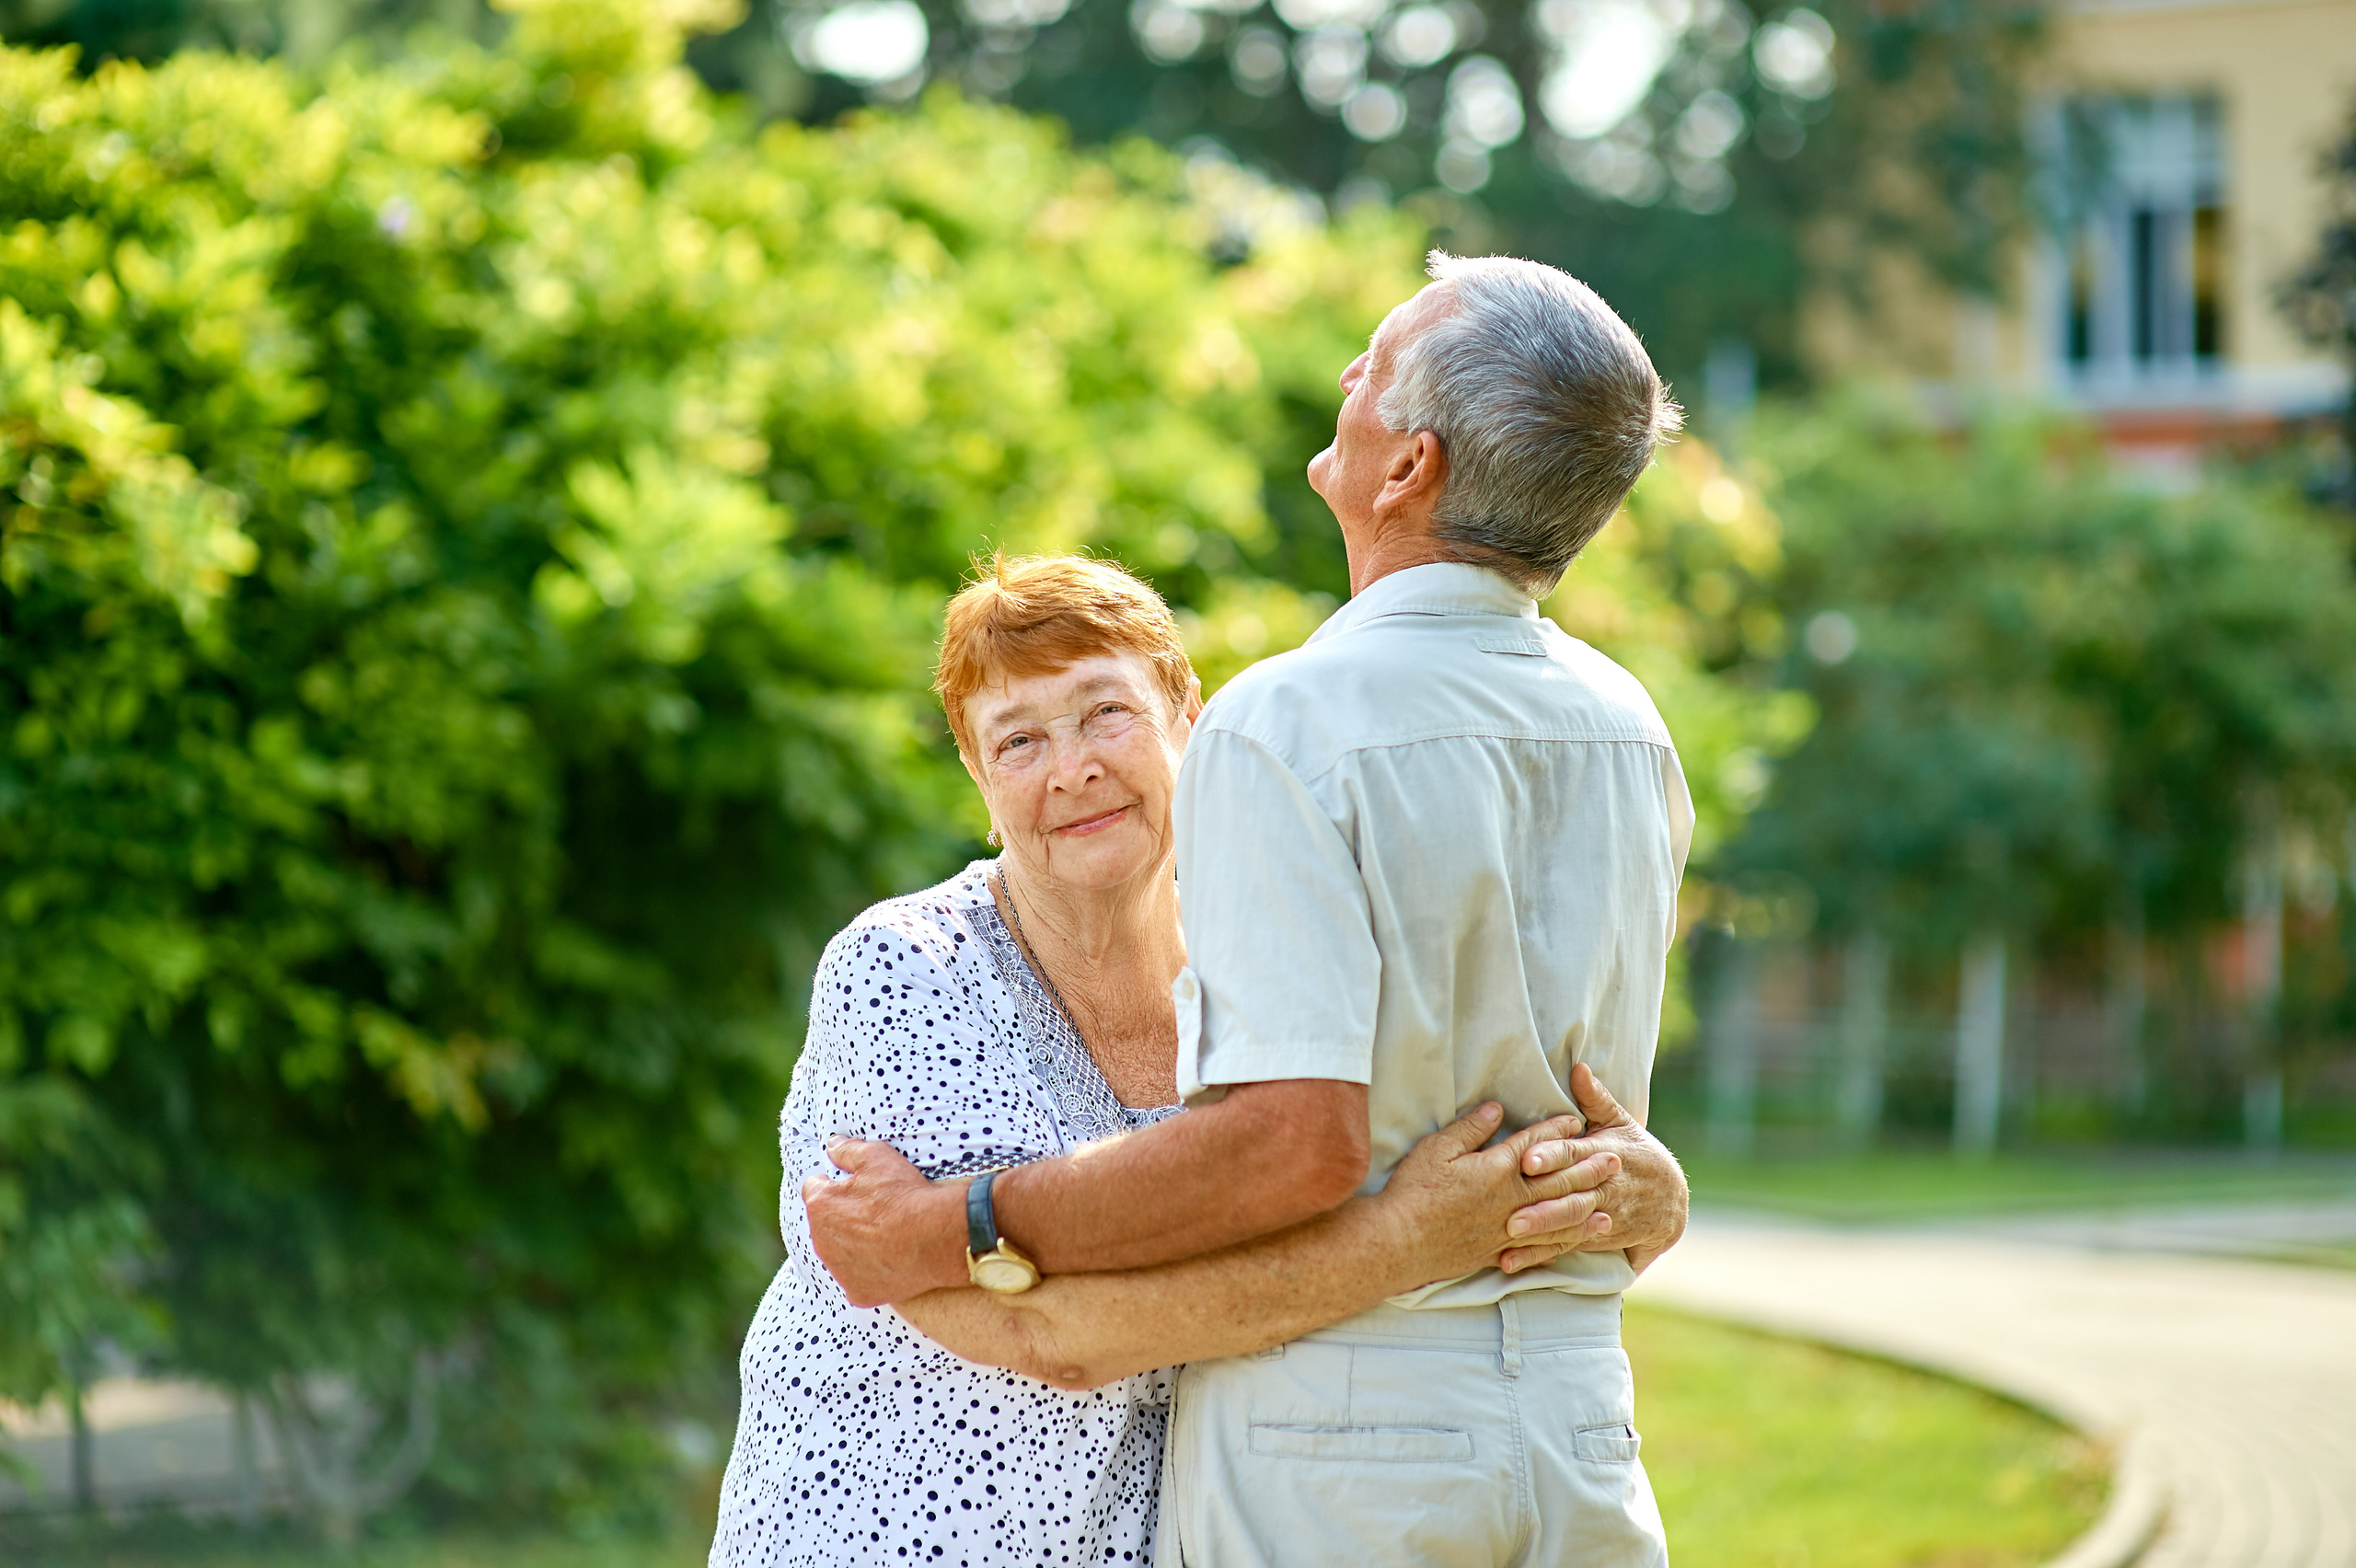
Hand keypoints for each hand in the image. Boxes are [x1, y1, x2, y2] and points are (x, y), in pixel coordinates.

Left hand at [802, 1138, 969, 1307]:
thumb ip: (846, 1149)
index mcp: (820, 1205)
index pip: (815, 1189)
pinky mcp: (857, 1293)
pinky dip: (869, 1272)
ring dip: (853, 1245)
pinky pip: (857, 1280)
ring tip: (885, 1236)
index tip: (855, 1186)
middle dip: (842, 1217)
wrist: (935, 1236)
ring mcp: (839, 1270)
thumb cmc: (903, 1194)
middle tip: (874, 1211)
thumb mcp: (875, 1156)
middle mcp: (821, 1241)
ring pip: (839, 1254)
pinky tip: (890, 1261)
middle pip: (826, 1224)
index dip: (835, 1184)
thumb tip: (831, 1145)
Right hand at [1372, 1102, 1621, 1286]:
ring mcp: (1508, 1228)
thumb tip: (1497, 1108)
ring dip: (1586, 1206)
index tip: (1577, 1122)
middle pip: (1557, 1181)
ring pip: (1558, 1216)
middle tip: (1615, 1159)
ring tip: (1610, 1200)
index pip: (1535, 1145)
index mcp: (1496, 1169)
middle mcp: (1510, 1199)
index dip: (1556, 1131)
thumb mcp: (1437, 1149)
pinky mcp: (1499, 1250)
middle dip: (1588, 1168)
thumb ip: (1470, 1129)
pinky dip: (1566, 1240)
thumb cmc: (1414, 1191)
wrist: (1400, 1243)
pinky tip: (1579, 1239)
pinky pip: (1543, 1245)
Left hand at [1500, 1063, 1688, 1275]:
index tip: (1526, 1158)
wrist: (1674, 1201)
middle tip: (1508, 1210)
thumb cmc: (1637, 1154)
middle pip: (1570, 1193)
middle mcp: (1604, 1185)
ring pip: (1570, 1223)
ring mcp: (1604, 1214)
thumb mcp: (1621, 1123)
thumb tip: (1579, 1067)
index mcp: (1603, 1153)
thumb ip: (1596, 1099)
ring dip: (1540, 1231)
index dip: (1552, 1155)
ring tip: (1509, 1236)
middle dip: (1540, 1203)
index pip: (1575, 1153)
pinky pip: (1569, 1245)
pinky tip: (1512, 1261)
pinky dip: (1541, 1254)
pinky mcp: (1598, 1237)